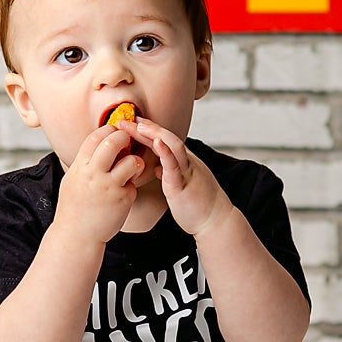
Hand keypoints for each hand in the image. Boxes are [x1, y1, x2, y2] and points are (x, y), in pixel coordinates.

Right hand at [55, 122, 144, 245]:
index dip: (108, 130)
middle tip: (127, 143)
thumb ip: (85, 161)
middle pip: (114, 142)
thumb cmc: (74, 206)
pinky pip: (134, 183)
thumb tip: (97, 144)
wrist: (77, 234)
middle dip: (124, 138)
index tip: (113, 134)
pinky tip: (123, 192)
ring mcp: (110, 187)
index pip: (96, 136)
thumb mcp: (73, 178)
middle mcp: (95, 174)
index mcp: (81, 167)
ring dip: (135, 162)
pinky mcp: (123, 199)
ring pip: (132, 162)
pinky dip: (132, 185)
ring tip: (130, 168)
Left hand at [123, 117, 229, 237]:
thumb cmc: (198, 205)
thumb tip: (158, 169)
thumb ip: (171, 174)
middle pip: (167, 138)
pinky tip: (156, 142)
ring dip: (154, 133)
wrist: (216, 221)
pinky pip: (174, 166)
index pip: (165, 140)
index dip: (148, 130)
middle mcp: (186, 162)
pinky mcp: (184, 185)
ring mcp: (186, 172)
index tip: (132, 121)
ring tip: (138, 125)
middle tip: (125, 120)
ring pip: (173, 146)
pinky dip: (165, 153)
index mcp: (184, 162)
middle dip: (146, 127)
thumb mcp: (182, 184)